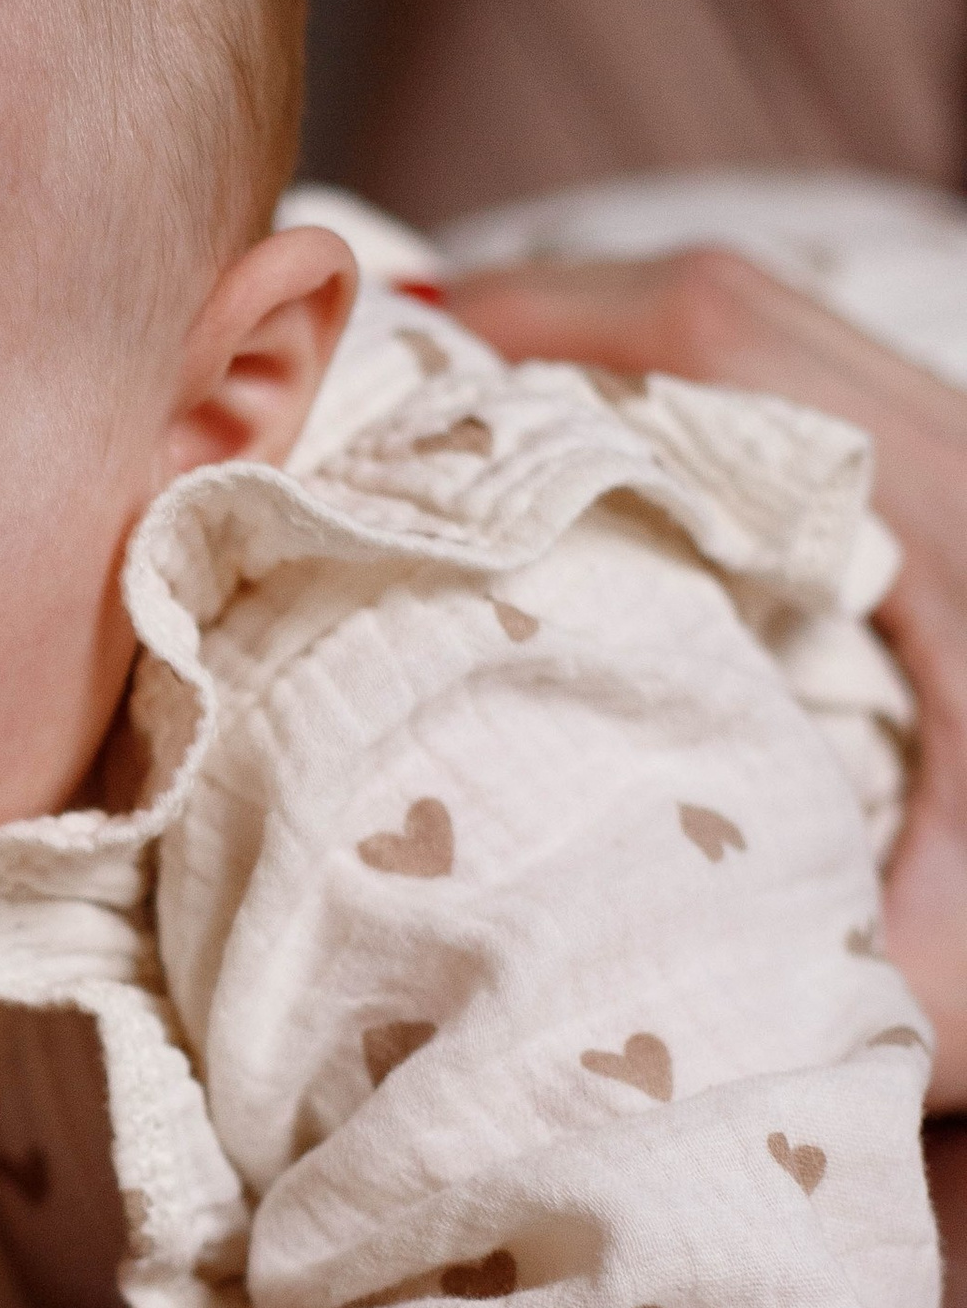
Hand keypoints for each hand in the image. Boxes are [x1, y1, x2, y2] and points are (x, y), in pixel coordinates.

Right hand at [448, 249, 966, 1109]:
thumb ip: (798, 983)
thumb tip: (563, 1002)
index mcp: (953, 520)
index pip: (725, 342)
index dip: (549, 319)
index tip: (404, 344)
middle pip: (741, 305)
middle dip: (552, 320)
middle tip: (397, 384)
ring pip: (783, 347)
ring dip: (628, 370)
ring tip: (476, 437)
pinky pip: (821, 414)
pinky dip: (701, 424)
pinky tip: (616, 505)